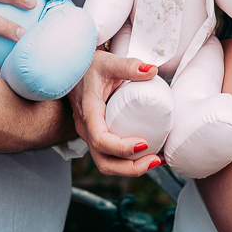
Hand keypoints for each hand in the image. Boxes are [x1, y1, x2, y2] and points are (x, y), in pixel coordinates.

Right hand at [70, 49, 160, 175]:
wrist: (74, 70)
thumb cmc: (90, 66)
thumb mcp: (108, 62)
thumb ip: (129, 65)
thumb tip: (151, 70)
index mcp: (88, 113)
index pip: (100, 139)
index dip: (121, 148)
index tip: (144, 144)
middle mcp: (87, 129)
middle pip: (104, 162)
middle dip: (130, 168)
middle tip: (155, 160)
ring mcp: (92, 135)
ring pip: (107, 164)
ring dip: (131, 169)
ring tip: (157, 161)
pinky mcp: (99, 136)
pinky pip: (111, 156)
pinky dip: (130, 161)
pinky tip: (151, 154)